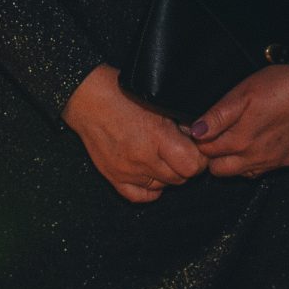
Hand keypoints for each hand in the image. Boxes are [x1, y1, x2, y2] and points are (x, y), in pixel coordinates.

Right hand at [61, 66, 205, 202]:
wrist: (87, 98)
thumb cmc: (122, 93)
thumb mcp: (159, 102)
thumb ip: (181, 122)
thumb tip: (199, 136)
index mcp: (157, 136)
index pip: (193, 165)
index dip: (200, 158)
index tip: (199, 149)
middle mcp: (143, 158)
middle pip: (180, 178)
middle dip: (186, 166)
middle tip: (183, 152)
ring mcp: (127, 171)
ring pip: (163, 187)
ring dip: (169, 175)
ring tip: (165, 158)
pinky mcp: (113, 177)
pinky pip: (140, 196)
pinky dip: (151, 189)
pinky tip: (153, 175)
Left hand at [189, 64, 288, 179]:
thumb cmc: (279, 86)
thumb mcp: (242, 93)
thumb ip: (217, 116)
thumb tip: (195, 132)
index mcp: (240, 140)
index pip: (206, 152)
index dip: (200, 139)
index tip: (202, 129)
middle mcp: (255, 158)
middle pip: (219, 170)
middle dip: (213, 156)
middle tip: (218, 135)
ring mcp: (272, 162)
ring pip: (240, 173)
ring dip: (233, 160)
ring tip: (239, 136)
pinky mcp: (287, 161)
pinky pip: (262, 169)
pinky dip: (254, 160)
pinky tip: (259, 141)